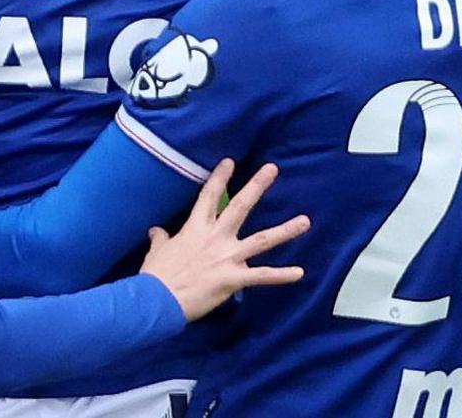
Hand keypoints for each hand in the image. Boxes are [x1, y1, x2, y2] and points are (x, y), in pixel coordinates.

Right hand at [139, 160, 308, 322]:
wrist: (158, 299)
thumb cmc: (157, 275)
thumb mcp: (157, 252)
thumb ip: (161, 239)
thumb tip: (156, 231)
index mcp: (195, 228)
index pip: (208, 196)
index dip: (220, 177)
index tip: (230, 162)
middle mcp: (215, 237)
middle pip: (240, 207)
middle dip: (256, 186)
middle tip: (272, 169)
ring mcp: (227, 257)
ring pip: (262, 240)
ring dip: (285, 231)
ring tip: (305, 221)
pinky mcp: (233, 278)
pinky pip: (262, 276)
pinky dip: (281, 275)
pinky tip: (300, 272)